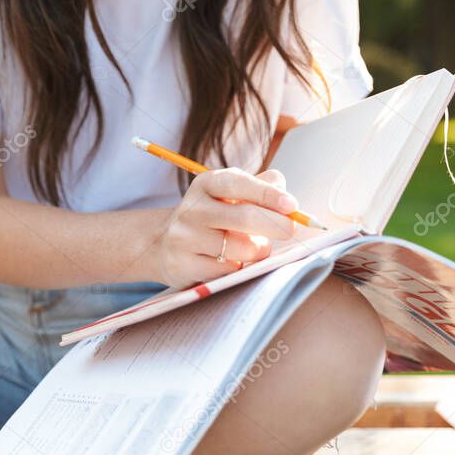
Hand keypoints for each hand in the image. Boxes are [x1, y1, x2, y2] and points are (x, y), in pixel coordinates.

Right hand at [155, 167, 299, 288]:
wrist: (163, 244)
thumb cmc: (212, 216)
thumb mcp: (230, 194)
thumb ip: (262, 188)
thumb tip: (287, 198)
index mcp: (206, 184)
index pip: (238, 183)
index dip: (267, 194)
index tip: (291, 205)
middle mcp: (193, 208)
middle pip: (244, 217)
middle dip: (276, 224)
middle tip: (291, 229)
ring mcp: (185, 238)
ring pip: (241, 248)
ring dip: (259, 249)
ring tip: (255, 246)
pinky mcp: (184, 266)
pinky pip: (228, 270)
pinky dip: (241, 267)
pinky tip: (235, 261)